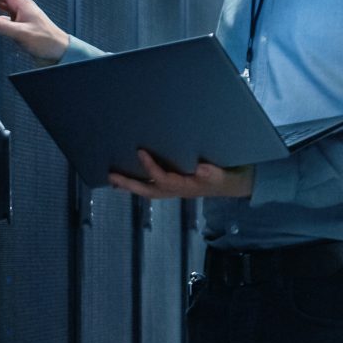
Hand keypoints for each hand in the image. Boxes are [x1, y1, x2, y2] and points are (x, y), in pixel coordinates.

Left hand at [110, 148, 255, 200]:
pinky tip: (127, 179)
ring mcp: (173, 189)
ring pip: (147, 190)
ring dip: (130, 186)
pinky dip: (139, 183)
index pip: (164, 179)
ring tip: (113, 179)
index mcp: (185, 187)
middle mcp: (175, 190)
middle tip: (111, 175)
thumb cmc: (224, 178)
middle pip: (148, 190)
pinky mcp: (173, 185)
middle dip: (129, 184)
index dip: (151, 167)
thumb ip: (212, 173)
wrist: (231, 185)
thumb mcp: (221, 175)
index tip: (140, 151)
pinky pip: (152, 186)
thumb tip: (200, 167)